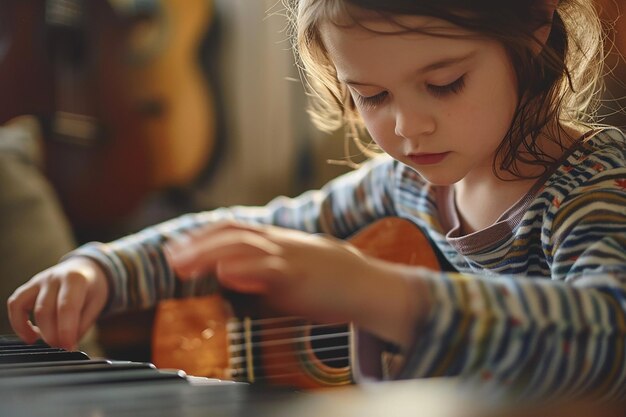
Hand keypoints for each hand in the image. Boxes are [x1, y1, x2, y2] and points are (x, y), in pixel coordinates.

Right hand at [7, 257, 108, 349]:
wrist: (85, 269)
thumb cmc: (91, 289)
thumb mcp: (96, 305)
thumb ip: (82, 325)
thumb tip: (68, 346)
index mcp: (76, 279)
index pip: (66, 307)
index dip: (65, 331)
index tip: (68, 348)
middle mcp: (54, 277)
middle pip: (44, 310)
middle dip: (52, 335)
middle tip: (63, 347)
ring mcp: (39, 281)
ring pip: (27, 308)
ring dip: (37, 331)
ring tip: (51, 342)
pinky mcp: (28, 287)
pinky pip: (15, 305)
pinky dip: (18, 323)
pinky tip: (32, 336)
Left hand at [166, 221, 426, 346]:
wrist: (368, 285)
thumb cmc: (331, 281)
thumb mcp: (294, 270)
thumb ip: (263, 273)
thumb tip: (234, 279)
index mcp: (277, 241)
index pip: (233, 230)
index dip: (203, 236)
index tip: (178, 247)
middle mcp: (279, 243)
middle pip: (231, 234)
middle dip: (197, 244)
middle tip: (169, 258)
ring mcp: (289, 257)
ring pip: (243, 247)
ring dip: (209, 255)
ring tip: (182, 265)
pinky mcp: (300, 276)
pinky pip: (270, 269)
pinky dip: (246, 270)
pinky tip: (225, 274)